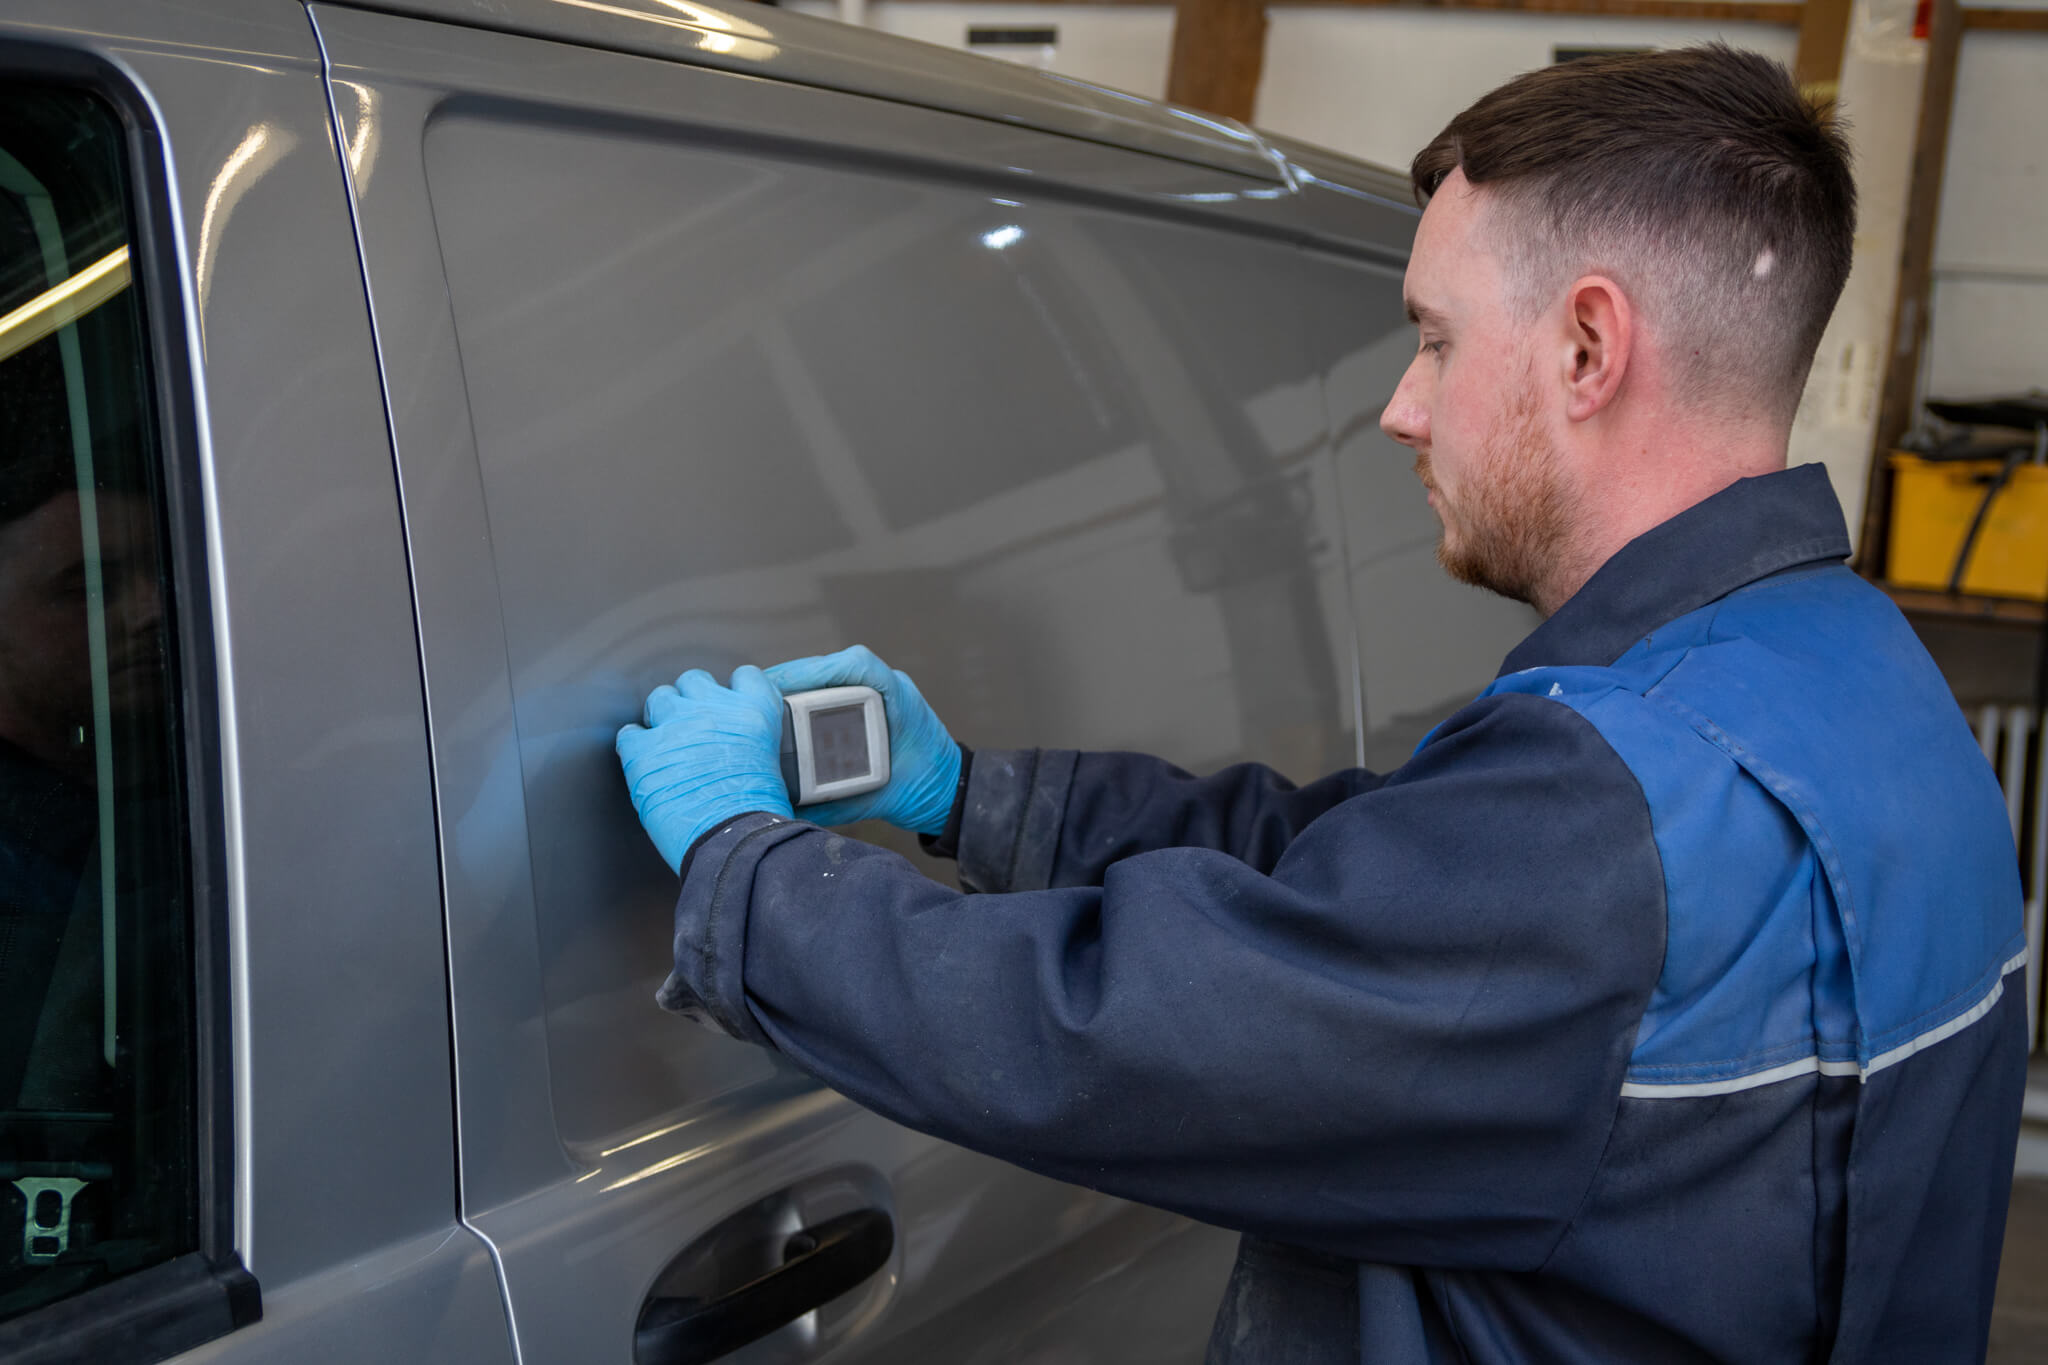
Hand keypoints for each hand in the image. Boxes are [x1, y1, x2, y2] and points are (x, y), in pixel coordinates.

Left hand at [617, 666, 792, 873]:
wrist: (734, 841)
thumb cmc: (759, 814)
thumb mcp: (775, 765)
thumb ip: (757, 741)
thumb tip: (747, 746)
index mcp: (754, 710)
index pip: (744, 676)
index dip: (734, 690)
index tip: (730, 703)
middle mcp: (714, 708)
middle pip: (694, 681)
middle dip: (693, 701)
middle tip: (696, 727)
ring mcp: (675, 725)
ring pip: (660, 698)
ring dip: (664, 718)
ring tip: (670, 745)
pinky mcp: (643, 751)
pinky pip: (629, 734)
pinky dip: (635, 746)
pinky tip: (646, 761)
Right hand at [764, 645, 961, 834]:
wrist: (951, 790)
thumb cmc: (925, 791)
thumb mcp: (878, 799)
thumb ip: (833, 804)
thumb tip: (787, 807)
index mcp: (897, 697)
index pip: (851, 666)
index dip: (807, 671)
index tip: (772, 686)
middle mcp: (888, 685)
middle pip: (830, 667)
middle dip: (790, 678)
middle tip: (754, 698)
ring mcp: (880, 689)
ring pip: (830, 674)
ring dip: (796, 685)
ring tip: (761, 704)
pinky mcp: (871, 699)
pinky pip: (835, 686)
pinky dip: (809, 694)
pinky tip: (784, 710)